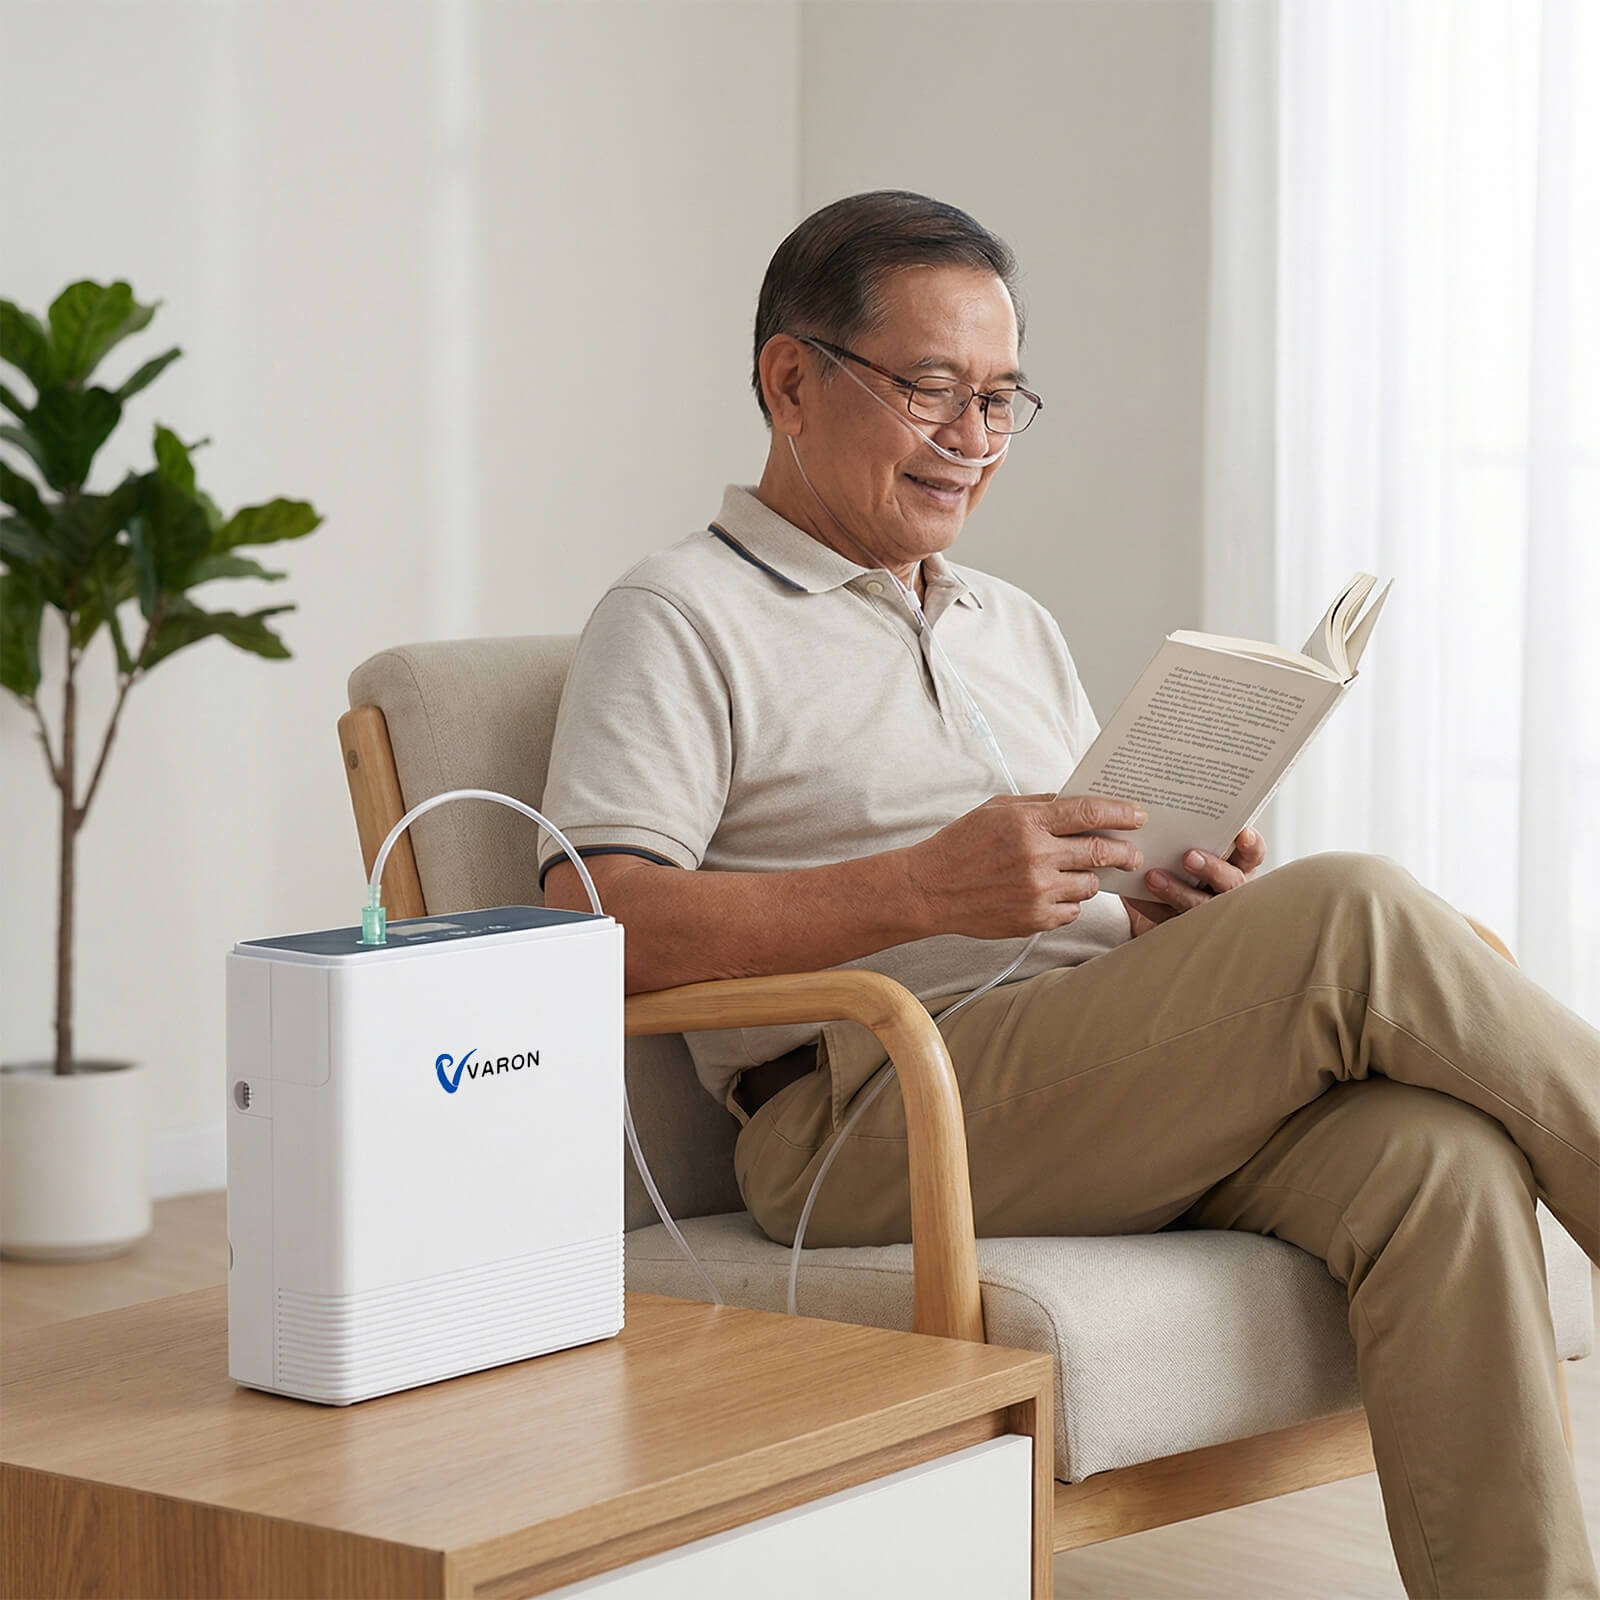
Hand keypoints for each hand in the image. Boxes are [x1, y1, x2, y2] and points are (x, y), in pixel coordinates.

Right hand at [903, 793, 1144, 940]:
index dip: (1120, 812)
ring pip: (1090, 884)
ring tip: (1078, 873)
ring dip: (1091, 877)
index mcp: (1027, 823)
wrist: (930, 889)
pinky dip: (1070, 902)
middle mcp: (1036, 856)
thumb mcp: (996, 810)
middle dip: (1124, 852)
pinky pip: (1072, 910)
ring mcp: (1037, 891)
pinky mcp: (1034, 919)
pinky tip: (1053, 893)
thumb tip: (1076, 802)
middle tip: (1134, 853)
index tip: (1138, 815)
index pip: (1088, 812)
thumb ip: (1038, 805)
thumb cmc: (961, 845)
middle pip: (1101, 851)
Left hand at [1122, 826, 1266, 937]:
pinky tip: (1135, 896)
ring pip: (1201, 907)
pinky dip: (1150, 906)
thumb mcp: (1186, 844)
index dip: (1251, 845)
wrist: (1153, 901)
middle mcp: (1228, 890)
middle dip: (1212, 869)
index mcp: (1236, 864)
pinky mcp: (1184, 930)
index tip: (1242, 833)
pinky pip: (1168, 920)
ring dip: (1178, 892)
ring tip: (1153, 877)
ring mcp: (1209, 913)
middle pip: (1231, 883)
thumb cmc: (1177, 863)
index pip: (1253, 854)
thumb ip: (1185, 831)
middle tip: (1189, 857)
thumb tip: (1161, 807)